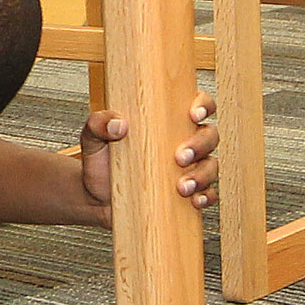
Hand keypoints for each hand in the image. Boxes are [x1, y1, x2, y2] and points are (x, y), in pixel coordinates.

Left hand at [77, 92, 217, 216]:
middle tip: (180, 157)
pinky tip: (194, 200)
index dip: (203, 105)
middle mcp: (183, 142)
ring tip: (182, 186)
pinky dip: (206, 196)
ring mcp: (188, 169)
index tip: (193, 114)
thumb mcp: (93, 138)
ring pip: (211, 166)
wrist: (95, 198)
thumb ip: (98, 124)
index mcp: (168, 121)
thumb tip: (117, 124)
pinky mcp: (187, 193)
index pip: (197, 105)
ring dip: (202, 175)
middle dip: (200, 145)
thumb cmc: (101, 161)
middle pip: (209, 136)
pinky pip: (208, 193)